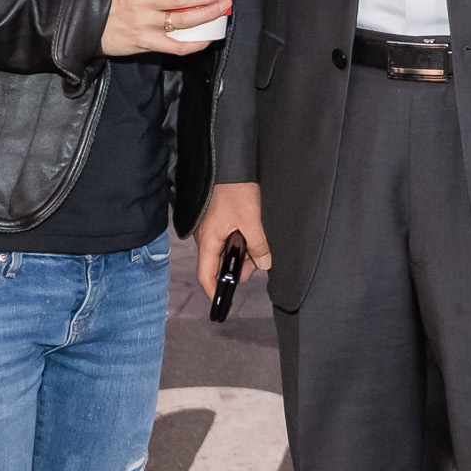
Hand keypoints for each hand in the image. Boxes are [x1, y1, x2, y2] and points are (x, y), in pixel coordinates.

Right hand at [102, 0, 230, 55]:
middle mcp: (143, 3)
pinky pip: (176, 46)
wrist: (95, 25)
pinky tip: (207, 38)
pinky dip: (195, 44)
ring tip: (221, 7)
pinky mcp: (147, 43)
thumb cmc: (121, 0)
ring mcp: (145, 24)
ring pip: (183, 21)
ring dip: (207, 14)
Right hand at [195, 182, 270, 298]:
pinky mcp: (217, 221)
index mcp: (208, 240)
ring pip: (224, 252)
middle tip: (257, 265)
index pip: (206, 276)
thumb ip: (257, 244)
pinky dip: (240, 243)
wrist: (229, 162)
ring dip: (241, 255)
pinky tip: (253, 238)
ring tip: (258, 248)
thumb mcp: (251, 219)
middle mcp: (206, 238)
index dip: (215, 293)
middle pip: (217, 265)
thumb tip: (264, 264)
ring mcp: (211, 229)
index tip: (225, 307)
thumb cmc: (235, 189)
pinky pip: (227, 240)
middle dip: (236, 270)